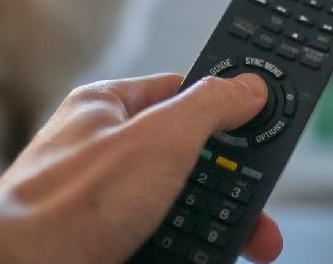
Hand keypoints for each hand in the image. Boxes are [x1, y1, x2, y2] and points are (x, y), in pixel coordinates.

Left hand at [0, 73, 281, 263]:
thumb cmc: (70, 203)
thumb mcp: (162, 137)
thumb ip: (212, 105)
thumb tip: (248, 86)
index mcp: (108, 109)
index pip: (181, 93)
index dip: (224, 109)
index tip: (262, 125)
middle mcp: (103, 153)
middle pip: (188, 162)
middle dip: (230, 190)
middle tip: (260, 212)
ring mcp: (102, 205)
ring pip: (178, 210)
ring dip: (214, 229)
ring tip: (241, 245)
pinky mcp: (104, 245)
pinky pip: (159, 243)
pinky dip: (185, 252)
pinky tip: (201, 257)